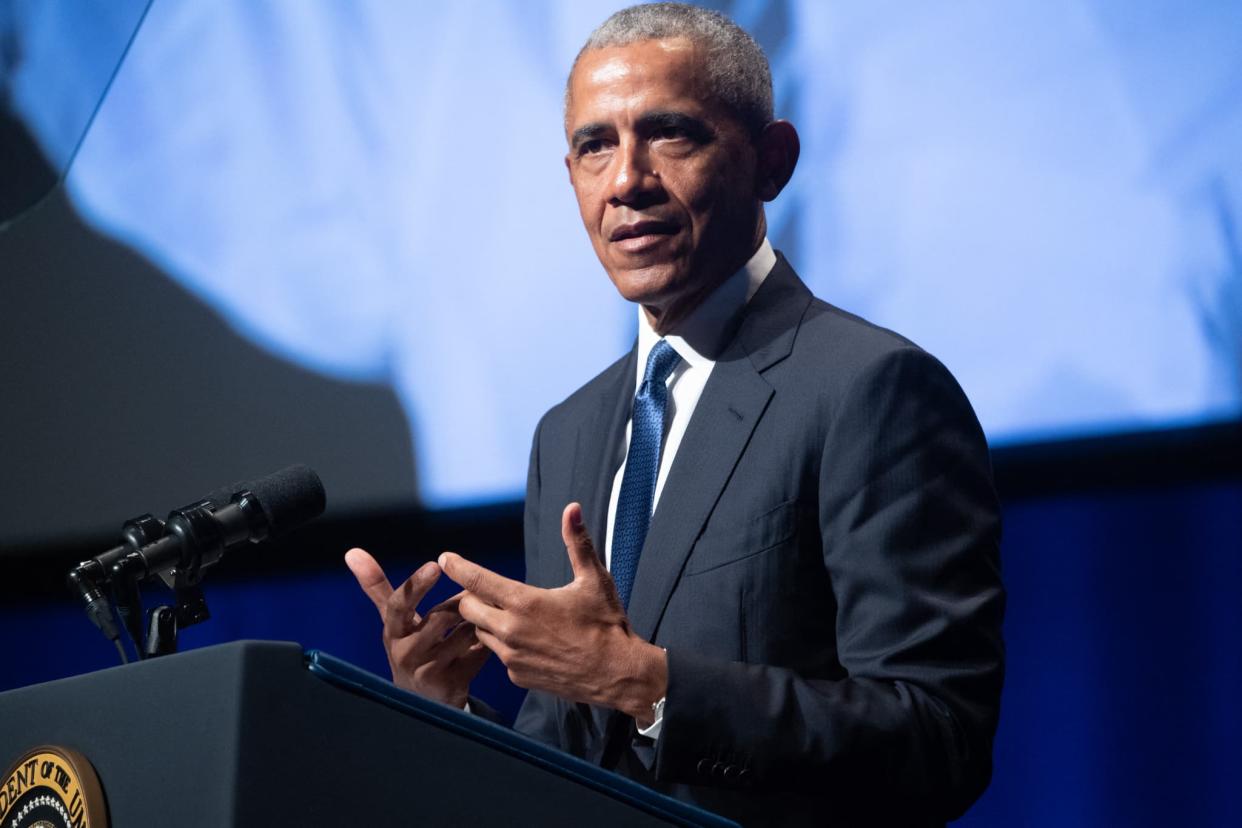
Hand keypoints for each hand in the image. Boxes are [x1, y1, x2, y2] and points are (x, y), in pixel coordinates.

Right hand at [345, 548, 490, 707]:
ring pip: (462, 635)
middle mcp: (405, 653)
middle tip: (474, 595)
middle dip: (460, 604)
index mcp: (393, 632)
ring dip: (476, 622)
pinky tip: (487, 639)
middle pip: (439, 618)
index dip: (416, 585)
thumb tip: (352, 551)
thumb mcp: (394, 620)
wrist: (422, 699)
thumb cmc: (410, 646)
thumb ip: (377, 586)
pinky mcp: (451, 684)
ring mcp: (428, 671)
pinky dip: (485, 641)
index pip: (398, 606)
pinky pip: (477, 653)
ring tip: (482, 617)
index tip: (435, 566)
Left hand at [439, 503, 666, 723]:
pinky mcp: (517, 676)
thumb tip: (571, 509)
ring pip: (480, 633)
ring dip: (487, 621)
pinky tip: (527, 640)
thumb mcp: (594, 579)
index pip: (477, 581)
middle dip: (471, 596)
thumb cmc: (606, 625)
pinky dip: (505, 645)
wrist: (617, 675)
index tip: (444, 558)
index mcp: (525, 603)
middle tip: (483, 590)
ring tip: (508, 614)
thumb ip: (577, 542)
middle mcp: (512, 631)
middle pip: (468, 608)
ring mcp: (512, 657)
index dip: (457, 567)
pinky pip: (499, 655)